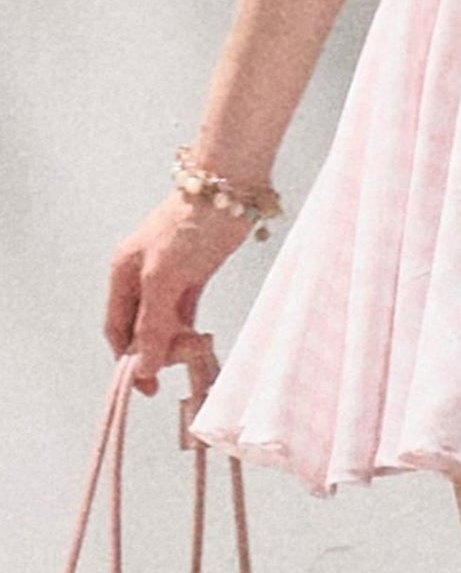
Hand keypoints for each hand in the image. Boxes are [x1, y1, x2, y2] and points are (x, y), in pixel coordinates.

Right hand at [104, 188, 255, 396]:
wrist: (230, 188)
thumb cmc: (192, 223)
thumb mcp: (165, 277)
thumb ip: (154, 323)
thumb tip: (144, 366)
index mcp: (123, 273)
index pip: (118, 328)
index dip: (129, 359)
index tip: (147, 385)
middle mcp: (141, 275)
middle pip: (142, 327)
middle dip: (158, 348)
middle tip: (183, 358)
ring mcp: (169, 275)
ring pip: (165, 321)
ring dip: (177, 340)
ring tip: (197, 348)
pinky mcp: (195, 273)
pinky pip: (185, 311)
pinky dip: (190, 327)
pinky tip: (200, 339)